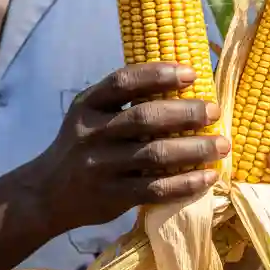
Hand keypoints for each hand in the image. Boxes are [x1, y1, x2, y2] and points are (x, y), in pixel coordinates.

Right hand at [37, 62, 229, 232]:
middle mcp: (92, 134)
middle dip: (186, 113)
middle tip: (214, 111)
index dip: (158, 75)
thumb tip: (183, 85)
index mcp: (88, 106)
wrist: (48, 192)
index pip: (124, 82)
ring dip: (194, 149)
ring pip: (155, 155)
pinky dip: (185, 183)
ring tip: (222, 145)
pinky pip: (155, 189)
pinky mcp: (112, 196)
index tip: (191, 73)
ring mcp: (101, 167)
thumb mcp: (90, 115)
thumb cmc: (83, 146)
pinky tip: (208, 177)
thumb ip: (124, 102)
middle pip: (145, 118)